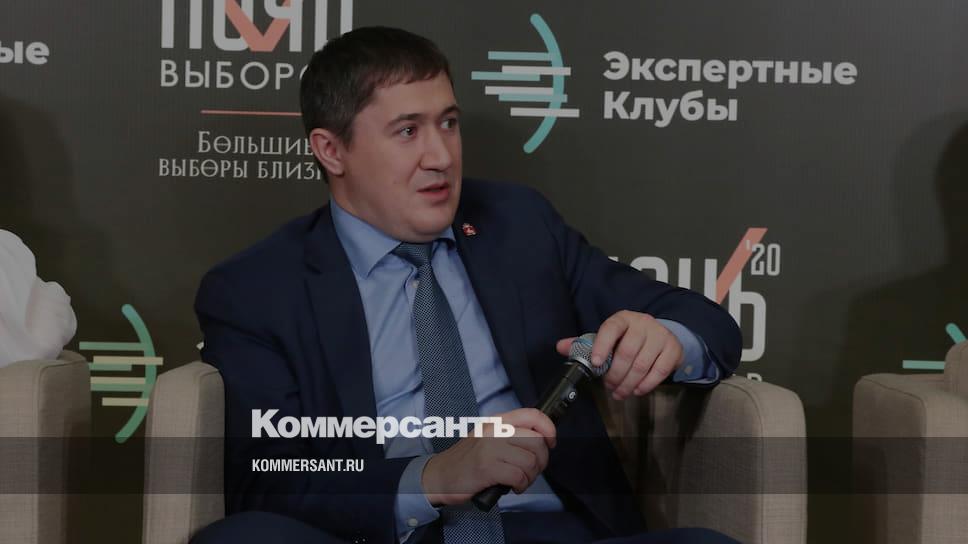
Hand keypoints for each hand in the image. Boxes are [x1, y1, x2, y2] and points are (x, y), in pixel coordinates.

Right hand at [420, 408, 555, 506]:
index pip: (533, 415)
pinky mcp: (487, 468)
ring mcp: (490, 448)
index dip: (548, 429)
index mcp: (497, 421)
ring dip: (530, 477)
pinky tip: (512, 487)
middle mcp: (495, 430)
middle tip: (531, 471)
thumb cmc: (467, 460)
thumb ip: (511, 434)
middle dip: (541, 462)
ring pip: (530, 461)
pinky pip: (519, 476)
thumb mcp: (488, 437)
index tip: (550, 443)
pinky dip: (520, 486)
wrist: (439, 475)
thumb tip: (541, 440)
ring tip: (519, 481)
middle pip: (537, 442)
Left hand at [556, 310, 682, 399]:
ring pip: (642, 364)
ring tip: (620, 392)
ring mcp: (660, 335)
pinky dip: (646, 384)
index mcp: (623, 319)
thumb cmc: (629, 338)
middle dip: (615, 374)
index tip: (595, 363)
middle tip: (609, 386)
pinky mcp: (673, 349)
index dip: (602, 346)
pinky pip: (659, 371)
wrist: (661, 335)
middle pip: (627, 352)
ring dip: (628, 383)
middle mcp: (643, 324)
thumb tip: (560, 346)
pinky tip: (637, 390)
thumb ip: (584, 343)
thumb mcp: (608, 337)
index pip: (611, 329)